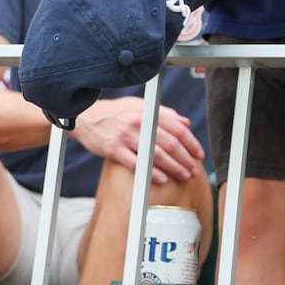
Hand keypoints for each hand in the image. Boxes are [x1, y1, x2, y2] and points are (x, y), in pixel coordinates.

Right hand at [71, 97, 204, 184]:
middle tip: (194, 170)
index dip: (191, 143)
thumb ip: (164, 113)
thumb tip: (185, 122)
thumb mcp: (140, 105)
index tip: (198, 155)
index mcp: (149, 111)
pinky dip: (150, 172)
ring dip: (173, 167)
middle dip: (185, 159)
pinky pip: (135, 163)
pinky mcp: (113, 148)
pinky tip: (161, 179)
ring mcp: (126, 135)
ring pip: (156, 154)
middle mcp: (140, 122)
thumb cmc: (116, 112)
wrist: (85, 115)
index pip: (177, 128)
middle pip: (170, 143)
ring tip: (184, 176)